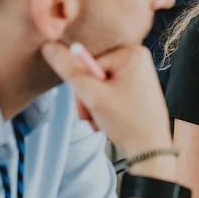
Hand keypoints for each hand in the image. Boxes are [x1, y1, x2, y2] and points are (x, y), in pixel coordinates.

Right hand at [41, 42, 171, 158]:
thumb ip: (69, 70)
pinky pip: (111, 92)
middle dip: (88, 98)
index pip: (88, 62)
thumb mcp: (92, 95)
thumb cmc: (127, 122)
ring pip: (100, 85)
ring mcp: (139, 74)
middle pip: (94, 73)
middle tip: (94, 115)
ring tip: (102, 121)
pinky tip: (110, 120)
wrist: (149, 151)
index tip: (89, 102)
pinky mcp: (138, 88)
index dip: (83, 85)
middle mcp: (138, 59)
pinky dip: (105, 108)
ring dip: (94, 105)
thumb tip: (48, 46)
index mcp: (132, 53)